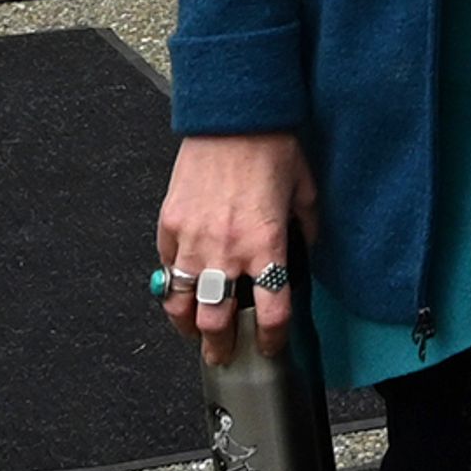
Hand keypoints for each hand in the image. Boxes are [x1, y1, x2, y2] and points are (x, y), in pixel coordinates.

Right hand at [158, 132, 317, 365]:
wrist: (234, 115)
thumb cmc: (271, 146)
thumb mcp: (305, 191)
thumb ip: (306, 228)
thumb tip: (304, 251)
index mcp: (266, 245)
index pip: (271, 313)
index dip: (271, 340)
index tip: (270, 348)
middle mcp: (227, 251)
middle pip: (218, 321)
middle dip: (221, 347)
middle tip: (223, 355)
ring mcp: (192, 239)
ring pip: (181, 304)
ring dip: (187, 326)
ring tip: (193, 335)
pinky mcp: (169, 224)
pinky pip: (165, 268)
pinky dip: (170, 285)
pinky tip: (178, 290)